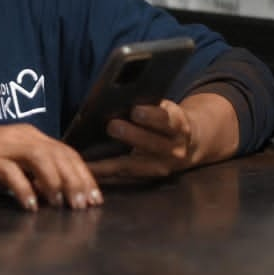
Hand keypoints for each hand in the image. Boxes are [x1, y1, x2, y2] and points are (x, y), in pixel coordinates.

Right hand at [0, 122, 102, 212]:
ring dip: (55, 183)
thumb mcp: (10, 163)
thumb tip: (55, 194)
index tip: (95, 197)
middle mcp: (22, 136)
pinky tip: (31, 206)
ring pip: (41, 159)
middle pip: (59, 154)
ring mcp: (5, 145)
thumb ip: (31, 174)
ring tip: (62, 205)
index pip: (66, 151)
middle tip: (85, 205)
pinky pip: (12, 172)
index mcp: (30, 136)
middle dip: (76, 181)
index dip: (84, 174)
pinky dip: (25, 189)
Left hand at [88, 93, 238, 183]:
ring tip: (87, 156)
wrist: (188, 144)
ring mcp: (161, 167)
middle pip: (151, 144)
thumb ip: (149, 104)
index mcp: (178, 126)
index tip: (136, 110)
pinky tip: (86, 167)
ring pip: (133, 166)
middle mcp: (173, 149)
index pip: (167, 120)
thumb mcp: (165, 108)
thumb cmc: (166, 119)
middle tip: (112, 126)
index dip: (152, 116)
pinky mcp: (147, 179)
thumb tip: (118, 95)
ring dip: (109, 162)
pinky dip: (104, 172)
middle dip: (132, 135)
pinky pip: (123, 177)